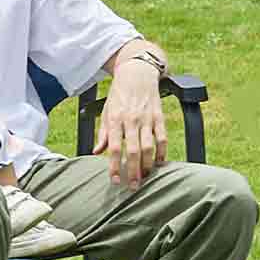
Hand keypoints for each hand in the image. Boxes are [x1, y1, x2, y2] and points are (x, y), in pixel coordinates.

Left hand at [93, 60, 166, 186]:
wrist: (137, 73)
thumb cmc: (119, 94)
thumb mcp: (106, 111)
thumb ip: (102, 133)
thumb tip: (96, 152)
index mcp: (115, 120)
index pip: (113, 148)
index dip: (114, 166)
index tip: (115, 180)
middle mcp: (131, 120)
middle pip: (133, 151)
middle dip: (132, 171)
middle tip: (132, 186)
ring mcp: (147, 118)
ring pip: (149, 147)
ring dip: (147, 165)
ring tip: (145, 177)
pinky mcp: (159, 116)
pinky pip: (162, 137)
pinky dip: (162, 152)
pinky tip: (159, 163)